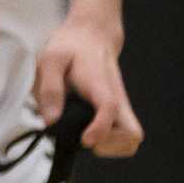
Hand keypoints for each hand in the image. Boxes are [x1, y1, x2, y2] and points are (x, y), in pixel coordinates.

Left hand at [34, 17, 142, 157]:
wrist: (92, 36)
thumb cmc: (70, 48)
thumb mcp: (51, 59)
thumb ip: (50, 88)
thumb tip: (51, 121)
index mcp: (99, 83)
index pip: (109, 107)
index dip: (100, 128)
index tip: (86, 140)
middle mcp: (117, 99)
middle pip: (133, 134)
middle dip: (111, 145)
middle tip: (84, 139)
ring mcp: (120, 108)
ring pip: (131, 138)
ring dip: (111, 146)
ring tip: (85, 137)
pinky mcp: (118, 113)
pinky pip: (124, 136)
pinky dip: (111, 143)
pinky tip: (89, 133)